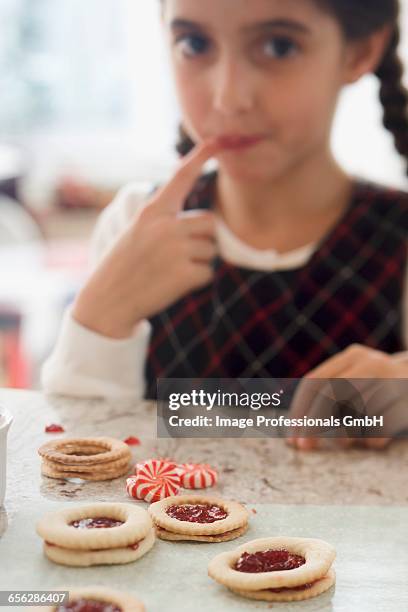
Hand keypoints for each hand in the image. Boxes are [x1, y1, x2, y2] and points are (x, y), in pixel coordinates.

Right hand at [73, 139, 221, 337]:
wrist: (108, 301)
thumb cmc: (124, 266)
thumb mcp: (138, 232)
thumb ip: (167, 222)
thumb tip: (209, 226)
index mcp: (152, 212)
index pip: (181, 177)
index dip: (201, 156)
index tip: (219, 140)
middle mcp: (166, 225)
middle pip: (209, 223)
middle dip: (201, 239)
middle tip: (176, 255)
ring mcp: (176, 249)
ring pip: (211, 250)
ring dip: (198, 261)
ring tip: (169, 270)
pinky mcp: (185, 273)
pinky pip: (207, 273)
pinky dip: (195, 281)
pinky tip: (172, 284)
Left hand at [286, 344, 407, 450]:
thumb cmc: (382, 387)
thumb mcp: (358, 380)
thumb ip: (330, 394)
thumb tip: (294, 430)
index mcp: (354, 356)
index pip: (315, 381)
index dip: (299, 409)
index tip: (292, 434)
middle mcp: (372, 364)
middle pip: (331, 394)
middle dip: (313, 423)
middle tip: (304, 446)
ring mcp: (394, 380)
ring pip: (356, 412)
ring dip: (344, 434)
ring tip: (342, 443)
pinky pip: (381, 426)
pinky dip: (371, 440)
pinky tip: (371, 442)